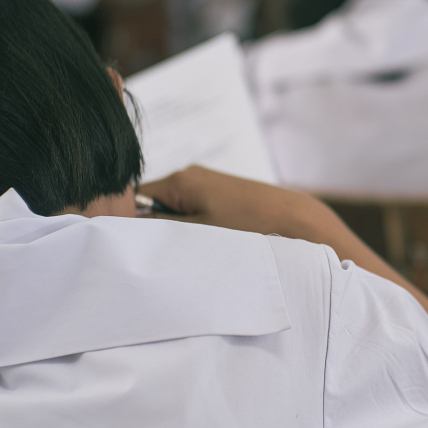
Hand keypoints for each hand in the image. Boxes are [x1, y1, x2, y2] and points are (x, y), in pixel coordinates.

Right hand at [138, 165, 332, 238]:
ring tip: (193, 248)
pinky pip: (195, 210)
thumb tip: (130, 227)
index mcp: (180, 179)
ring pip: (175, 209)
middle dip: (156, 228)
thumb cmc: (249, 226)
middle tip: (165, 252)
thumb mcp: (198, 232)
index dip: (131, 223)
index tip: (135, 247)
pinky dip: (196, 227)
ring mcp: (208, 183)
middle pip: (154, 203)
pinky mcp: (222, 194)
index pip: (135, 199)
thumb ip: (161, 228)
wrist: (296, 221)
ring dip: (178, 230)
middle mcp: (191, 174)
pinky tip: (210, 242)